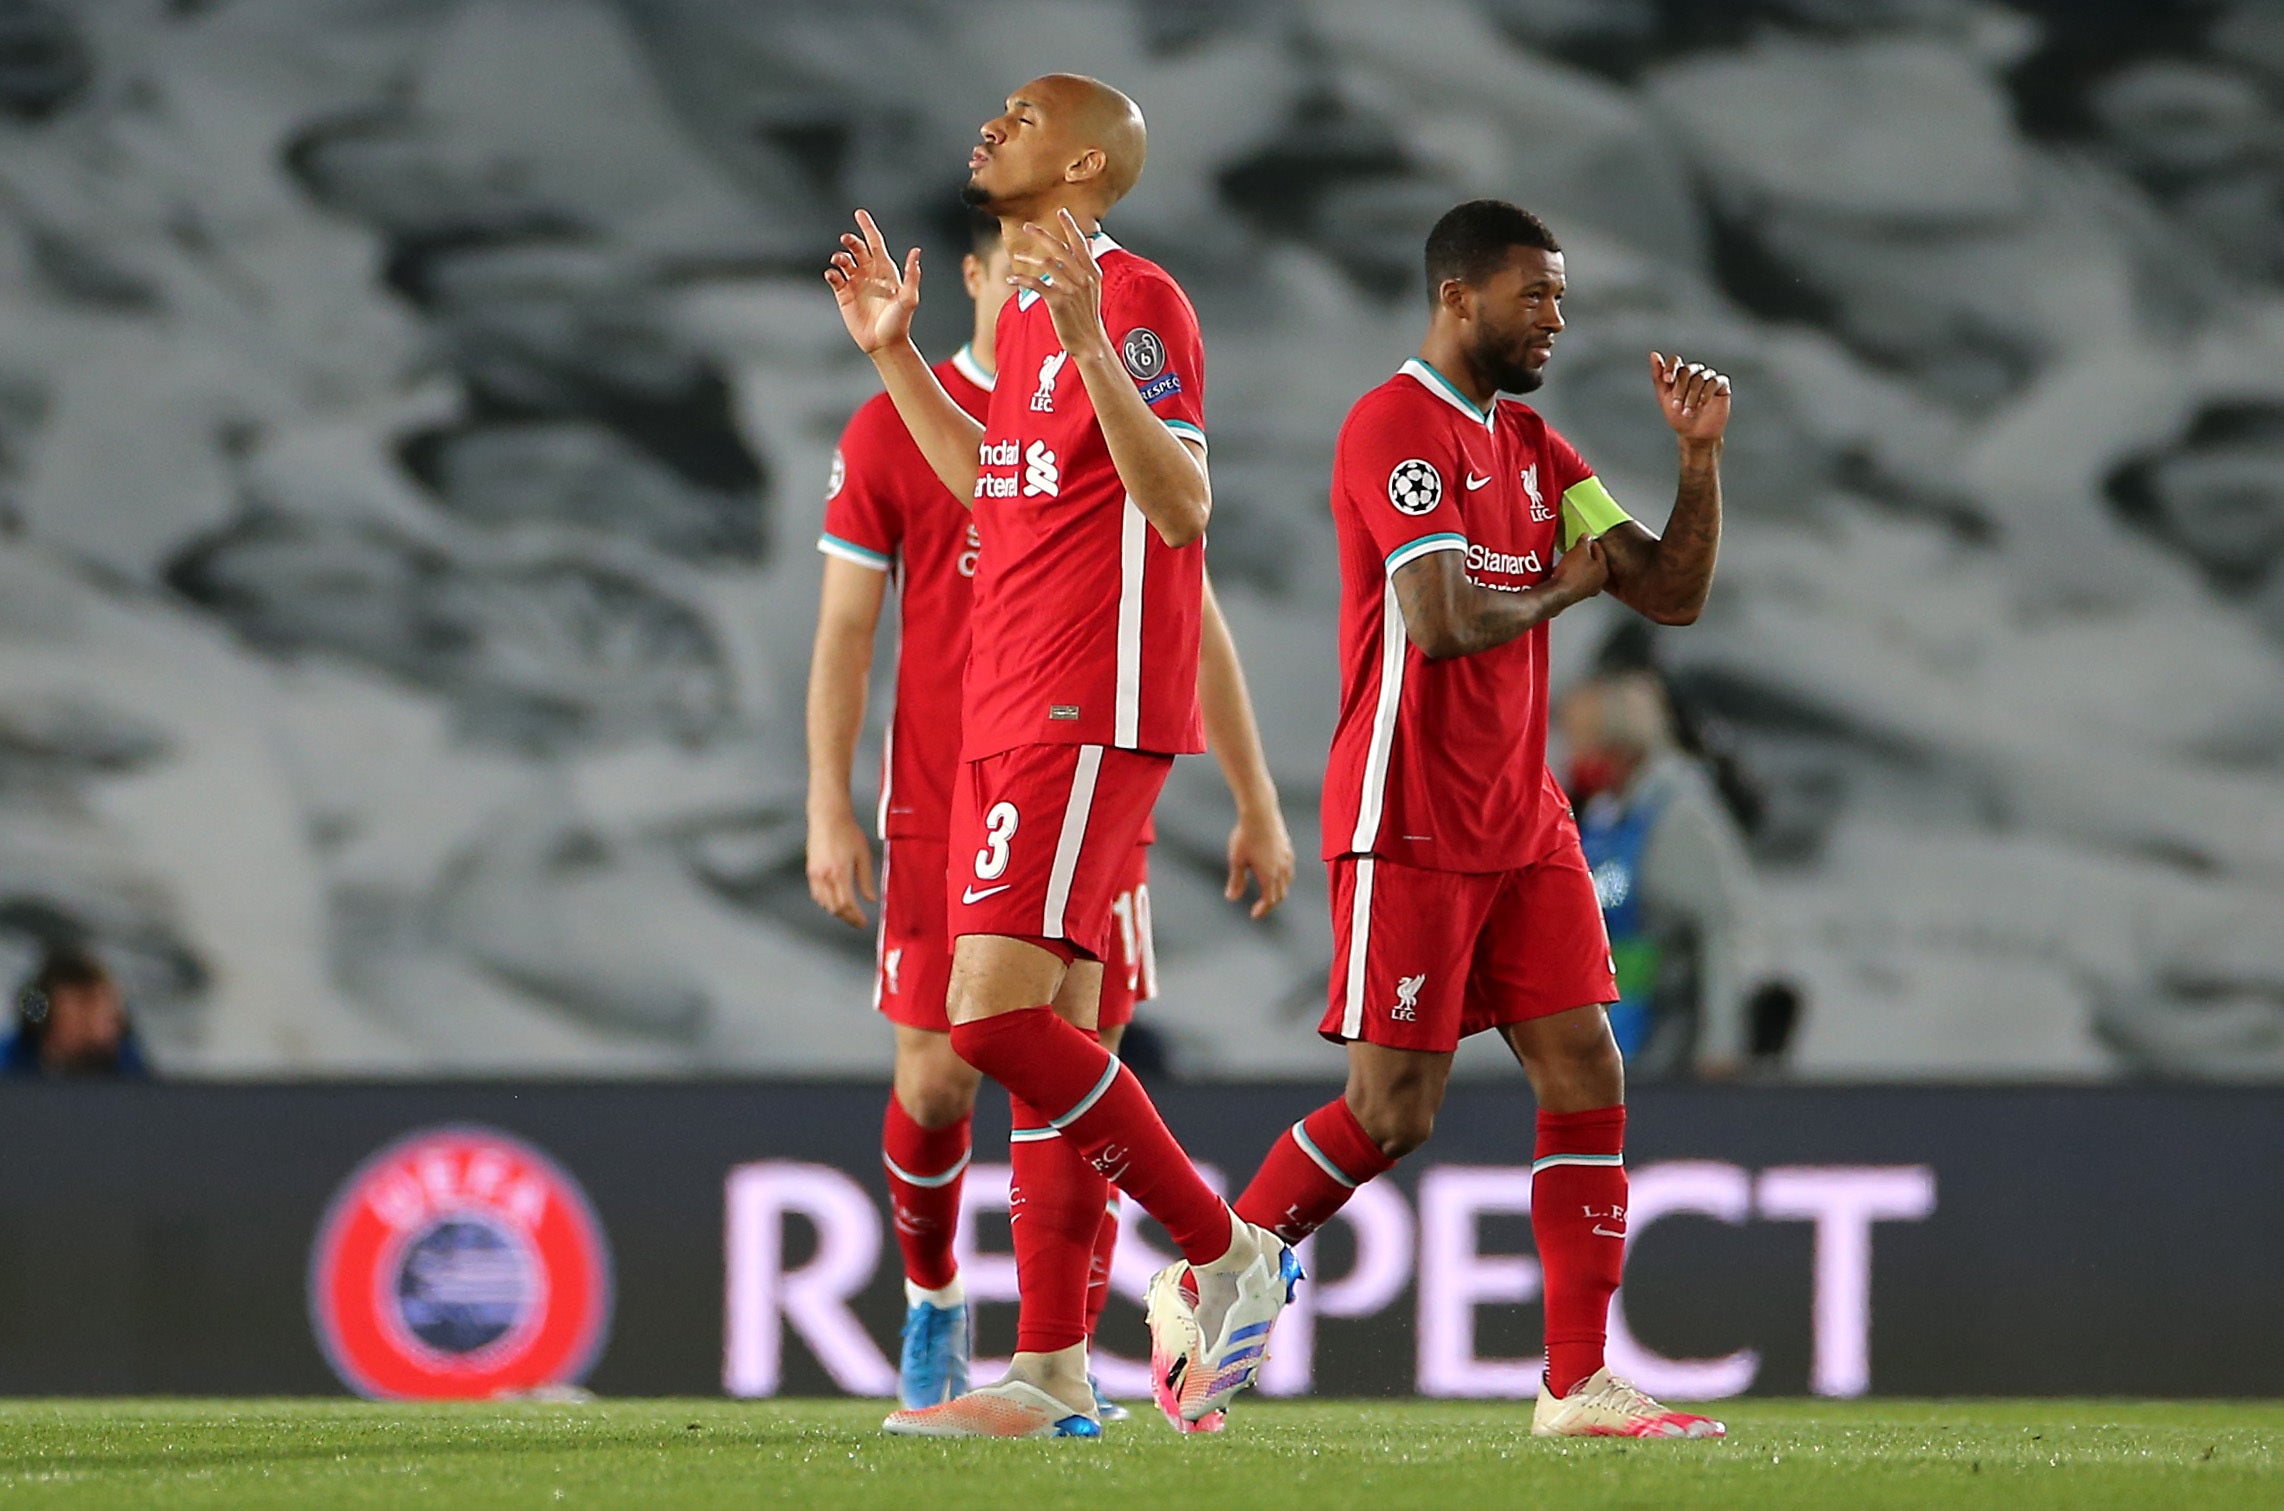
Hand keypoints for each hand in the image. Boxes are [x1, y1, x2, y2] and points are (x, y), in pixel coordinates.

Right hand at [805, 808, 875, 928]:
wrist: (828, 817)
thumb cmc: (848, 832)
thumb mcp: (863, 855)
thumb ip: (866, 879)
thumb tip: (871, 899)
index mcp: (840, 873)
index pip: (847, 904)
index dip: (855, 917)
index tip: (863, 923)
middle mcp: (825, 876)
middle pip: (835, 908)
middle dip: (847, 917)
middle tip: (858, 921)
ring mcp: (815, 874)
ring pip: (824, 903)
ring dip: (836, 911)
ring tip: (849, 913)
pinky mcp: (810, 870)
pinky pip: (816, 894)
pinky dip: (826, 902)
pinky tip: (834, 901)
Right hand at [824, 210, 920, 354]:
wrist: (885, 344)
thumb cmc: (900, 322)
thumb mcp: (909, 298)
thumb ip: (911, 274)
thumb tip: (916, 251)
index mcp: (886, 270)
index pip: (875, 243)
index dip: (867, 227)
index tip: (859, 213)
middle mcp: (870, 274)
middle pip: (857, 248)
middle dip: (851, 241)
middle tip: (847, 239)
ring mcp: (856, 283)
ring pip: (844, 260)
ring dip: (840, 256)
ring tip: (840, 260)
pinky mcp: (844, 295)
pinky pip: (835, 278)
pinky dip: (832, 273)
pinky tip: (833, 275)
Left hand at [1007, 209, 1109, 361]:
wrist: (1090, 341)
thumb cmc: (1088, 314)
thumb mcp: (1094, 285)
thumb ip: (1089, 261)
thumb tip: (1090, 241)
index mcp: (1091, 272)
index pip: (1080, 243)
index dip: (1070, 226)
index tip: (1061, 211)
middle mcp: (1083, 277)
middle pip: (1060, 249)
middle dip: (1042, 235)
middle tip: (1027, 226)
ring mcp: (1071, 289)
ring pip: (1047, 264)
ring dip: (1029, 259)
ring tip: (1017, 257)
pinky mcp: (1058, 302)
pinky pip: (1037, 285)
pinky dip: (1022, 280)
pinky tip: (1012, 280)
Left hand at [1226, 806, 1294, 919]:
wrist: (1260, 813)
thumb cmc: (1245, 836)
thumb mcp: (1237, 860)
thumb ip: (1236, 881)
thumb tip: (1231, 898)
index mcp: (1269, 875)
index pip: (1269, 900)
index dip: (1262, 910)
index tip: (1254, 914)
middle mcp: (1282, 870)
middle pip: (1280, 894)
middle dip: (1270, 904)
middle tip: (1260, 907)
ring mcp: (1287, 859)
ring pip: (1287, 882)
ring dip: (1278, 891)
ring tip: (1268, 892)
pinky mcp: (1288, 849)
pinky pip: (1289, 870)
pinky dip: (1283, 878)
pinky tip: (1275, 872)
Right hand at [1546, 533, 1607, 607]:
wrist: (1558, 592)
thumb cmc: (1571, 574)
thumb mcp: (1578, 551)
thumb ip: (1584, 542)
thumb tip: (1586, 538)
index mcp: (1603, 570)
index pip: (1600, 552)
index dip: (1592, 543)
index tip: (1586, 539)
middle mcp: (1598, 582)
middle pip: (1594, 563)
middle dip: (1586, 555)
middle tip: (1579, 549)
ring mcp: (1588, 590)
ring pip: (1585, 573)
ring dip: (1578, 565)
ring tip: (1570, 559)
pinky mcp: (1577, 594)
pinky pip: (1576, 580)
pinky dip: (1572, 575)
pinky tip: (1564, 571)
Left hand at [1649, 351, 1730, 444]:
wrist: (1694, 435)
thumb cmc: (1678, 417)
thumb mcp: (1664, 397)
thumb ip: (1658, 376)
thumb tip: (1653, 353)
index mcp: (1680, 374)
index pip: (1675, 360)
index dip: (1670, 367)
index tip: (1667, 380)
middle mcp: (1695, 373)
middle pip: (1686, 370)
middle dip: (1680, 388)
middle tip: (1676, 406)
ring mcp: (1709, 378)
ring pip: (1700, 377)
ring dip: (1692, 396)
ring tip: (1688, 412)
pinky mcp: (1722, 385)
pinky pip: (1715, 381)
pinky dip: (1706, 393)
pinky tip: (1701, 404)